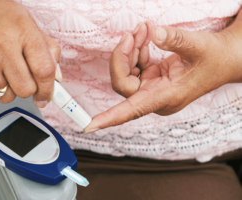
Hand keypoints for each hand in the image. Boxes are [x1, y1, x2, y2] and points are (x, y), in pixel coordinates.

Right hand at [0, 0, 61, 106]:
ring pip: (6, 96)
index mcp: (23, 31)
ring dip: (11, 90)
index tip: (47, 96)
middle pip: (26, 89)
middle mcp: (3, 46)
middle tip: (26, 79)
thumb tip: (56, 77)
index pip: (44, 70)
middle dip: (30, 90)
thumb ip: (47, 50)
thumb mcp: (28, 23)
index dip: (49, 89)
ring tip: (6, 71)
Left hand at [84, 21, 239, 132]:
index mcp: (166, 97)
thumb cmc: (215, 58)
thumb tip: (154, 33)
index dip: (110, 118)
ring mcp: (153, 88)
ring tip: (142, 30)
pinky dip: (137, 51)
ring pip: (127, 73)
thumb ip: (175, 39)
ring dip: (130, 50)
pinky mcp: (153, 79)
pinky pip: (136, 67)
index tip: (89, 126)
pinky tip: (145, 37)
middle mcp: (156, 97)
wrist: (226, 59)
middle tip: (132, 33)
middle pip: (123, 83)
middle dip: (122, 56)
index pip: (132, 110)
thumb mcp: (198, 46)